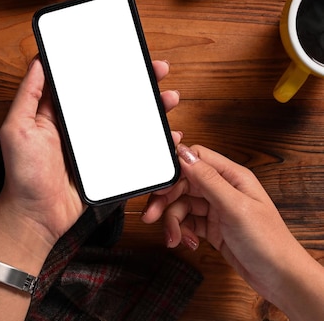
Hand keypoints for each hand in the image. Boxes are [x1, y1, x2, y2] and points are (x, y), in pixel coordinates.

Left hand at [0, 58, 180, 320]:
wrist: (37, 217)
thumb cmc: (23, 175)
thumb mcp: (17, 129)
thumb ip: (28, 95)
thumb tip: (38, 60)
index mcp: (59, 112)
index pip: (86, 80)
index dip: (106, 64)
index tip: (127, 52)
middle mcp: (80, 125)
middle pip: (114, 96)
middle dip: (139, 82)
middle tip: (159, 71)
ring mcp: (96, 145)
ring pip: (129, 119)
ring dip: (152, 107)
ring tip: (169, 98)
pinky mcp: (108, 164)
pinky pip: (134, 147)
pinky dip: (154, 139)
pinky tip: (170, 134)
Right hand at [142, 144, 323, 319]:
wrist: (279, 278)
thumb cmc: (268, 242)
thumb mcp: (235, 207)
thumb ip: (208, 180)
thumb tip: (184, 154)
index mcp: (232, 176)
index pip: (195, 159)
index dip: (173, 170)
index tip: (158, 186)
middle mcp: (223, 189)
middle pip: (182, 184)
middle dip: (165, 200)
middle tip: (152, 216)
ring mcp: (216, 208)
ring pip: (181, 205)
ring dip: (172, 221)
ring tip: (174, 238)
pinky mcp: (212, 227)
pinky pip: (186, 222)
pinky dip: (182, 232)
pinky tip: (187, 242)